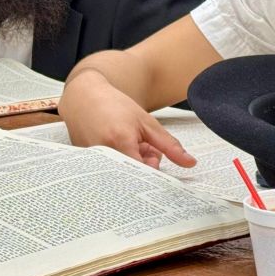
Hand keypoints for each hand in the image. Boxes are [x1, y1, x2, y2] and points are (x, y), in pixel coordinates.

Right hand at [60, 71, 195, 169]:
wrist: (84, 98)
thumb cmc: (115, 106)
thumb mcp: (146, 122)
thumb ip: (169, 145)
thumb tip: (190, 163)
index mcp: (121, 142)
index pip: (146, 173)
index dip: (154, 167)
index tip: (155, 156)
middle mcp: (104, 155)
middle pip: (134, 177)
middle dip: (143, 166)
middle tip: (143, 148)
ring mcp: (92, 161)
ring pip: (122, 175)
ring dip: (131, 164)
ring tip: (129, 145)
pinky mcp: (85, 165)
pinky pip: (109, 172)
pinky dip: (118, 164)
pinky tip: (117, 149)